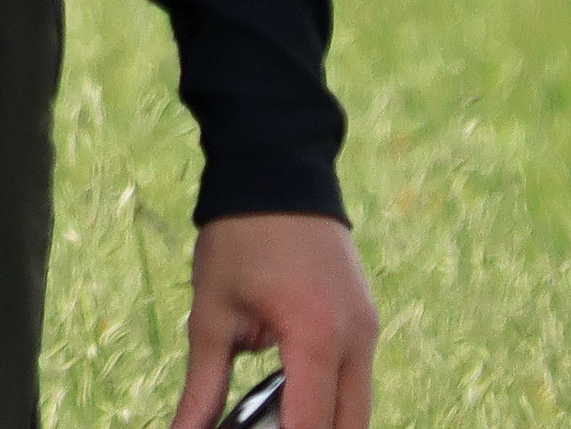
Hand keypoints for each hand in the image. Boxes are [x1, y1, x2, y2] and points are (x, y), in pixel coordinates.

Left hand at [167, 212, 376, 428]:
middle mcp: (357, 339)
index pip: (312, 428)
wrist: (277, 167)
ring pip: (357, 407)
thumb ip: (202, 387)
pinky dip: (329, 397)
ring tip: (271, 417)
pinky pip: (357, 379)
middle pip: (348, 427)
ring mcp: (368, 328)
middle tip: (263, 426)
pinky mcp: (366, 319)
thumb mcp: (211, 313)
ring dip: (322, 420)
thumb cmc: (239, 235)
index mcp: (317, 338)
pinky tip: (288, 397)